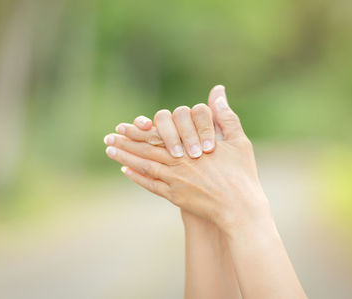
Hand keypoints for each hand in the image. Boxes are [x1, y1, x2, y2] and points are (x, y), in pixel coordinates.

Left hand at [104, 92, 271, 234]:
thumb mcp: (238, 141)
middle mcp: (179, 163)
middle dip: (126, 142)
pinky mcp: (176, 198)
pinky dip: (137, 178)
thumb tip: (218, 91)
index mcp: (191, 148)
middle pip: (147, 149)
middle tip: (108, 137)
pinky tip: (126, 171)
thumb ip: (225, 116)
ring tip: (109, 150)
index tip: (125, 125)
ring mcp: (175, 182)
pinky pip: (151, 186)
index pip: (159, 135)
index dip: (140, 130)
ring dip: (126, 157)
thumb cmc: (242, 174)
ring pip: (145, 166)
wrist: (241, 208)